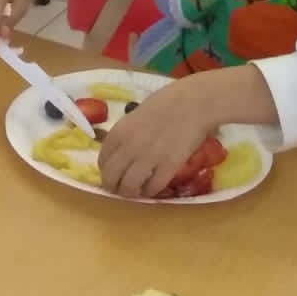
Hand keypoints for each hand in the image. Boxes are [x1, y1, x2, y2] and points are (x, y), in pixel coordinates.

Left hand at [97, 74, 227, 199]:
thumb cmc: (165, 103)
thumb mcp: (135, 116)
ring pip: (130, 187)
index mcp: (118, 132)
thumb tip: (120, 152)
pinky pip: (153, 187)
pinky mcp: (168, 167)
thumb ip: (125, 135)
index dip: (106, 171)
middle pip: (111, 177)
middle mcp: (129, 147)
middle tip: (121, 188)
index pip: (102, 161)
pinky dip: (150, 191)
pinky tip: (152, 188)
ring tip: (136, 191)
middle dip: (114, 186)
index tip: (112, 174)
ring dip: (131, 192)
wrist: (193, 103)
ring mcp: (148, 158)